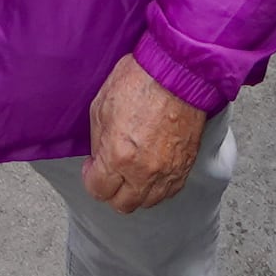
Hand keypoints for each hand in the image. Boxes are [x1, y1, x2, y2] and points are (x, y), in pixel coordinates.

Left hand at [79, 59, 208, 213]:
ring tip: (131, 172)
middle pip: (122, 204)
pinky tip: (151, 172)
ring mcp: (167, 172)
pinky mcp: (185, 166)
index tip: (92, 167)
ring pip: (147, 202)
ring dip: (135, 191)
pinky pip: (168, 192)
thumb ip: (98, 140)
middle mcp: (143, 172)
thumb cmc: (141, 80)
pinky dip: (157, 187)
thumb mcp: (101, 106)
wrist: (179, 71)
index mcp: (117, 156)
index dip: (90, 178)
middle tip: (109, 173)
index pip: (98, 190)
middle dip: (111, 191)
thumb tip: (99, 157)